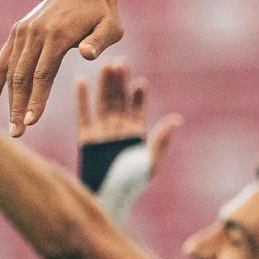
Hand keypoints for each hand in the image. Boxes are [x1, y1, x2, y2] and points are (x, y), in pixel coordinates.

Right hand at [0, 0, 125, 135]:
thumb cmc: (103, 11)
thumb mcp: (111, 27)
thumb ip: (99, 42)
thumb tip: (87, 55)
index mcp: (57, 35)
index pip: (43, 74)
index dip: (36, 99)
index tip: (31, 122)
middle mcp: (35, 33)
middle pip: (22, 76)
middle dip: (18, 106)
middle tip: (17, 133)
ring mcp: (24, 30)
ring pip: (10, 69)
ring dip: (7, 98)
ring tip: (10, 125)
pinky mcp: (19, 30)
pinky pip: (4, 58)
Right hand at [77, 60, 182, 175]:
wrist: (106, 197)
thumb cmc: (130, 185)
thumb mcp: (149, 163)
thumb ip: (161, 140)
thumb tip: (177, 119)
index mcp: (135, 134)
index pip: (137, 109)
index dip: (138, 96)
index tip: (140, 82)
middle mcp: (118, 129)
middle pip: (119, 100)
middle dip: (120, 82)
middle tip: (121, 62)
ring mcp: (102, 131)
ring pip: (103, 102)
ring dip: (104, 84)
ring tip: (106, 65)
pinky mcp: (86, 137)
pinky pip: (83, 113)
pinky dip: (82, 97)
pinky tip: (81, 79)